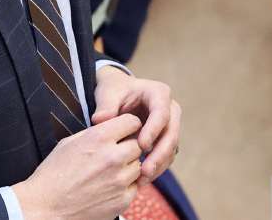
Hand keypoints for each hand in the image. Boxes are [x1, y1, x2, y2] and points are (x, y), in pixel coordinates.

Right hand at [12, 113, 142, 219]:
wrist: (45, 208)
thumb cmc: (53, 174)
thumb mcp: (70, 142)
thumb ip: (95, 132)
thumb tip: (112, 127)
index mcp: (99, 138)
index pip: (132, 122)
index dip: (128, 127)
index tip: (124, 133)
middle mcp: (113, 157)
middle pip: (138, 145)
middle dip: (128, 148)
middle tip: (113, 156)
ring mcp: (119, 180)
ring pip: (138, 166)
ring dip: (128, 168)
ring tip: (107, 174)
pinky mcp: (122, 200)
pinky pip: (134, 186)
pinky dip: (125, 187)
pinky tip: (107, 187)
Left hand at [92, 66, 180, 184]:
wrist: (118, 95)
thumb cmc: (113, 91)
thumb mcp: (108, 93)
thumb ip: (105, 106)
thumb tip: (100, 120)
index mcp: (158, 93)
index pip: (161, 113)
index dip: (154, 130)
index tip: (141, 146)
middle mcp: (170, 109)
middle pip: (171, 133)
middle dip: (160, 154)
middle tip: (145, 171)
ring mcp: (170, 126)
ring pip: (171, 148)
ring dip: (159, 165)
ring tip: (142, 180)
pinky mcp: (165, 140)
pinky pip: (165, 156)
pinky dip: (156, 168)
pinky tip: (141, 180)